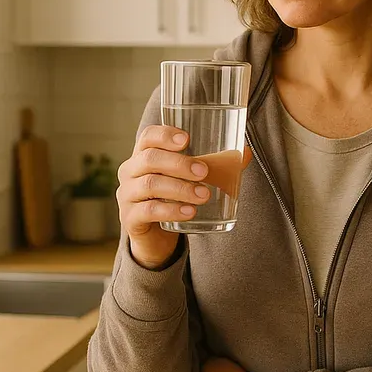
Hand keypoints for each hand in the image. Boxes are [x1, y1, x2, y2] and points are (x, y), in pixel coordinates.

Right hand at [116, 125, 212, 268]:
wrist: (156, 236)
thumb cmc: (173, 197)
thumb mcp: (189, 180)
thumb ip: (215, 166)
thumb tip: (244, 154)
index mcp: (143, 155)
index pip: (148, 137)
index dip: (165, 135)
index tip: (187, 140)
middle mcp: (130, 171)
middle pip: (149, 159)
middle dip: (179, 164)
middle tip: (204, 172)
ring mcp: (127, 195)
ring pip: (150, 185)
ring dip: (180, 188)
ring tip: (204, 195)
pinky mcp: (130, 218)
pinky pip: (148, 211)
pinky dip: (171, 210)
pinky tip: (190, 212)